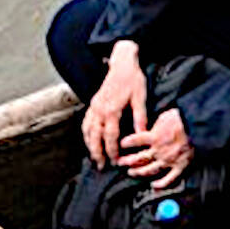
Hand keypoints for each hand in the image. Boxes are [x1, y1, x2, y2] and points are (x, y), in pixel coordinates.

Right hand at [81, 44, 146, 165]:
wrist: (122, 62)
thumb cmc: (133, 79)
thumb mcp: (140, 97)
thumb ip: (140, 117)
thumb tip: (142, 134)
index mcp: (112, 110)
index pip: (110, 137)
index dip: (112, 151)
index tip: (115, 161)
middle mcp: (100, 110)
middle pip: (95, 137)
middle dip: (97, 153)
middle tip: (100, 165)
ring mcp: (94, 106)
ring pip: (87, 130)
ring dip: (89, 145)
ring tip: (93, 157)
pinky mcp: (93, 103)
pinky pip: (86, 122)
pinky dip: (86, 133)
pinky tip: (89, 140)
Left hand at [120, 106, 191, 185]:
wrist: (198, 126)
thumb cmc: (183, 118)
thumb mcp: (165, 116)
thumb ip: (156, 124)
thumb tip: (151, 126)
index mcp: (154, 137)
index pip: (135, 141)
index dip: (126, 143)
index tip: (121, 145)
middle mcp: (159, 150)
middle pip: (139, 158)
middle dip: (127, 161)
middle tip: (120, 163)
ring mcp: (168, 160)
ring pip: (150, 170)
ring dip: (139, 172)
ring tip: (131, 173)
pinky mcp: (179, 166)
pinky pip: (169, 179)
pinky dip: (160, 184)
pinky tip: (154, 185)